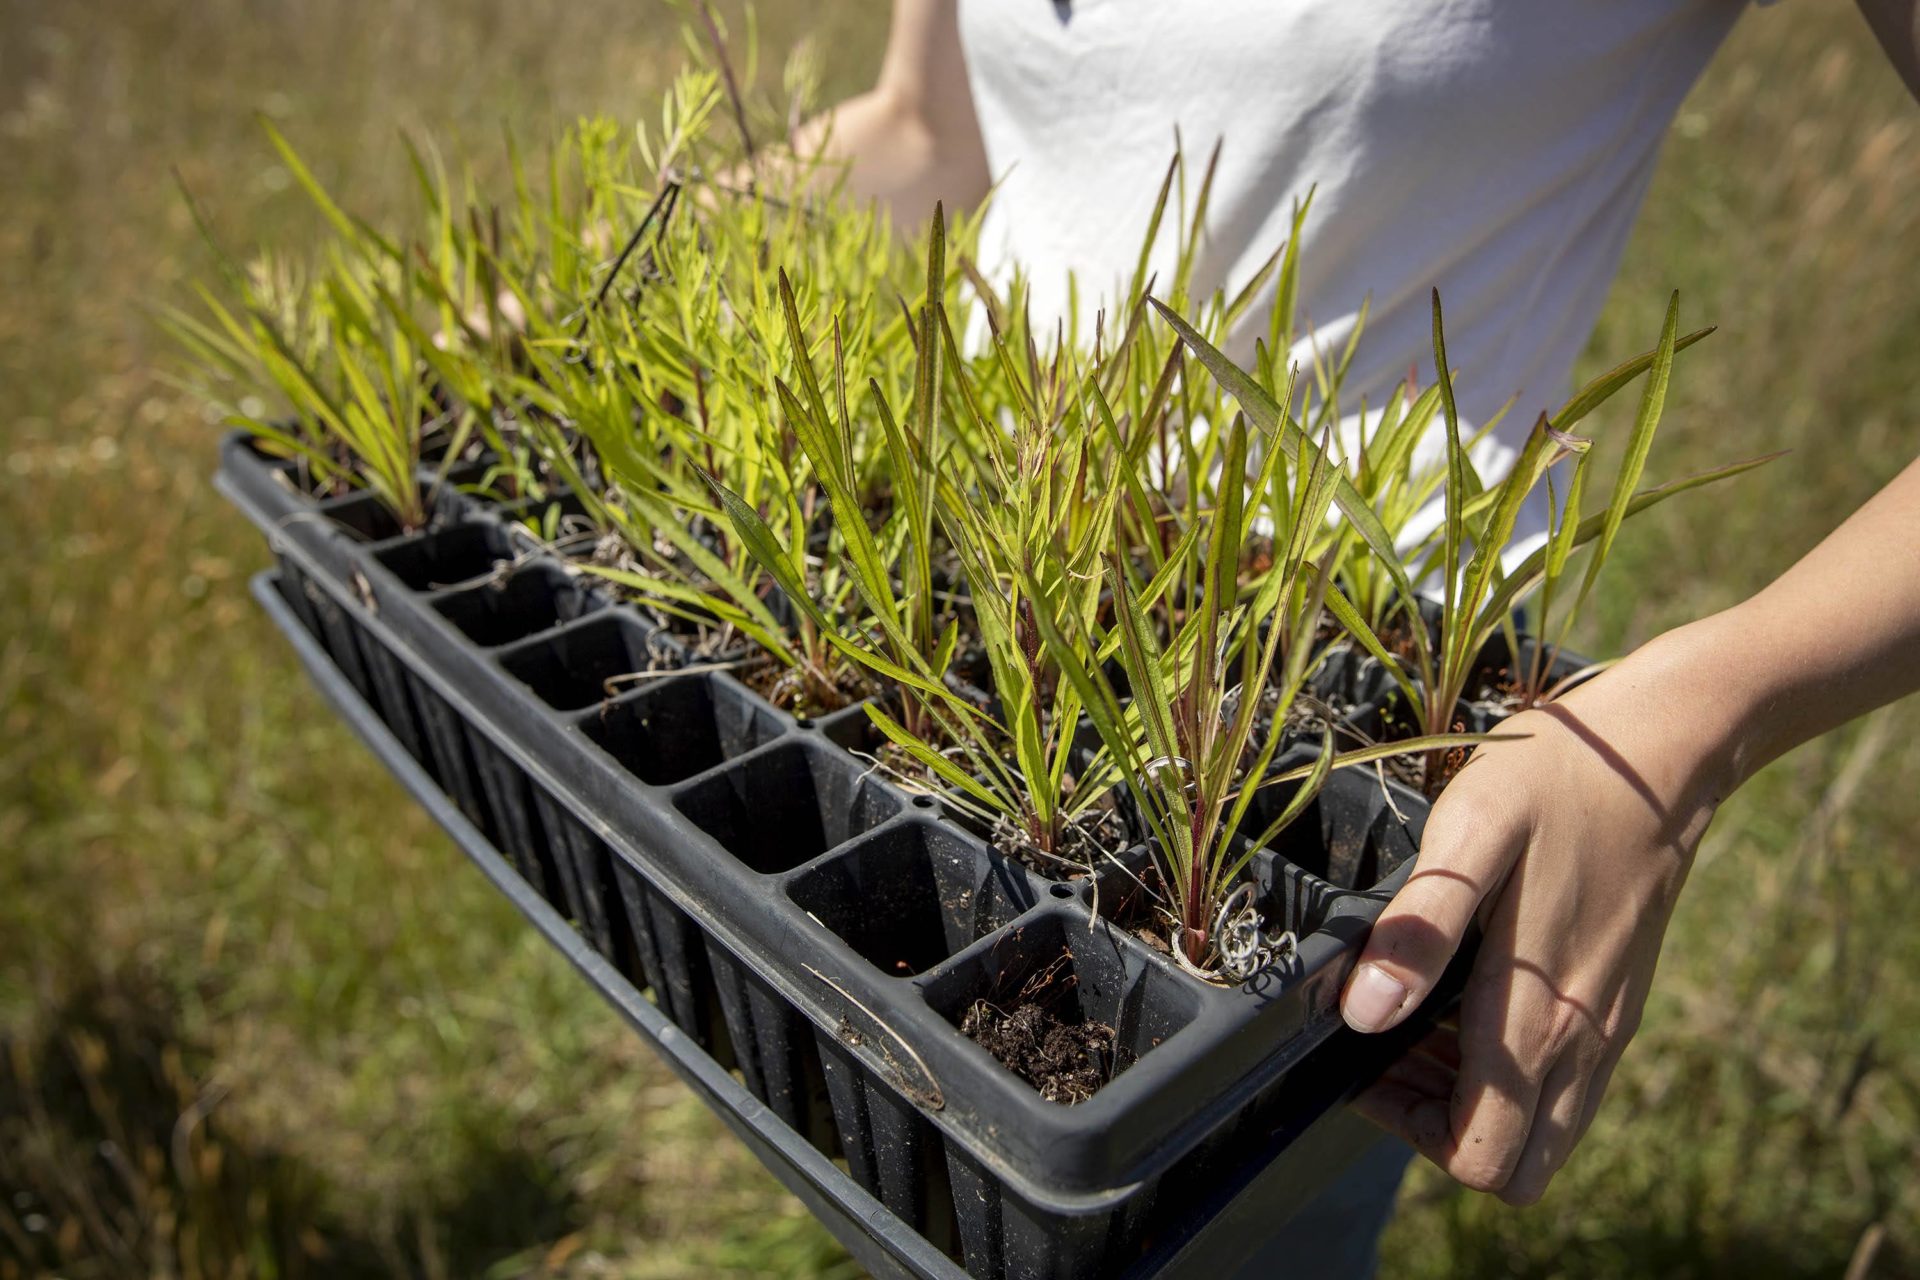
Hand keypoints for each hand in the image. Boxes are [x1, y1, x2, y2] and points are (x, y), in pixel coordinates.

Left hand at [1339, 626, 1740, 1204]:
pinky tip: (1474, 996)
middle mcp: (1582, 1042)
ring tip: (1426, 1019)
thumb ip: (1419, 927)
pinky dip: (1513, 1071)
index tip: (1368, 1059)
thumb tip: (1362, 1016)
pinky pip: (1564, 1084)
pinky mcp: (1617, 1004)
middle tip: (1394, 1050)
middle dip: (1441, 1131)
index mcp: (1539, 1017)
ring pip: (1543, 1133)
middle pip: (1512, 1165)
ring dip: (1476, 1103)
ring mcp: (1606, 1028)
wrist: (1661, 751)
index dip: (1409, 1129)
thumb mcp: (1470, 834)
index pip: (1480, 1157)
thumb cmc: (1555, 781)